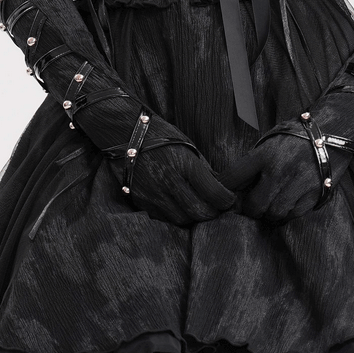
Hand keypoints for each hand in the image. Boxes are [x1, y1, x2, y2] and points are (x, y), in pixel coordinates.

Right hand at [122, 142, 236, 225]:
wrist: (124, 133)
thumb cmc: (159, 135)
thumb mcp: (187, 145)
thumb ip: (203, 168)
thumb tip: (221, 186)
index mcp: (185, 164)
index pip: (214, 193)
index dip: (227, 201)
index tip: (229, 200)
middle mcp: (170, 181)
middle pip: (199, 212)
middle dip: (211, 213)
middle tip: (215, 209)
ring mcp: (154, 193)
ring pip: (181, 219)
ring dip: (192, 217)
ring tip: (195, 208)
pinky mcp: (141, 200)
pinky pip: (163, 218)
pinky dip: (173, 215)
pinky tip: (176, 206)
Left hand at [223, 128, 330, 222]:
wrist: (334, 129)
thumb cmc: (298, 134)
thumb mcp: (271, 139)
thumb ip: (255, 160)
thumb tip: (238, 185)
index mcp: (264, 154)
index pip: (232, 178)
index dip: (224, 191)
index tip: (224, 197)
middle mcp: (279, 170)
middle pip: (253, 205)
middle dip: (250, 208)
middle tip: (252, 206)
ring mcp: (297, 184)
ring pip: (274, 213)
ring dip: (269, 213)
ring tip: (270, 206)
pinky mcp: (314, 193)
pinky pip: (294, 214)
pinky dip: (288, 213)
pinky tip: (287, 205)